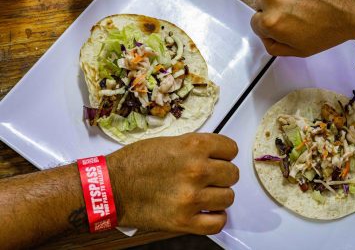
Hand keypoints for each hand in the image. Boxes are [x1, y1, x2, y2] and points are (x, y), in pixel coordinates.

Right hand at [106, 133, 238, 234]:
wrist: (111, 186)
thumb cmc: (135, 162)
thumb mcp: (168, 142)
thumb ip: (195, 147)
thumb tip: (215, 155)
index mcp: (193, 146)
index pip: (231, 149)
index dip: (226, 154)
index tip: (220, 158)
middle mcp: (196, 170)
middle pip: (233, 174)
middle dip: (223, 175)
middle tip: (211, 178)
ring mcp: (191, 197)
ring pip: (228, 197)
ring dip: (219, 196)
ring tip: (206, 195)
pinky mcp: (183, 220)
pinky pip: (218, 223)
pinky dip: (216, 218)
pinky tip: (207, 211)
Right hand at [251, 0, 354, 56]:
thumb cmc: (332, 29)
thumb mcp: (300, 51)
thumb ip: (275, 47)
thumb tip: (266, 38)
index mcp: (270, 22)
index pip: (255, 23)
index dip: (269, 26)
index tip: (281, 24)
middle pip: (262, 3)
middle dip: (275, 9)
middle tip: (296, 12)